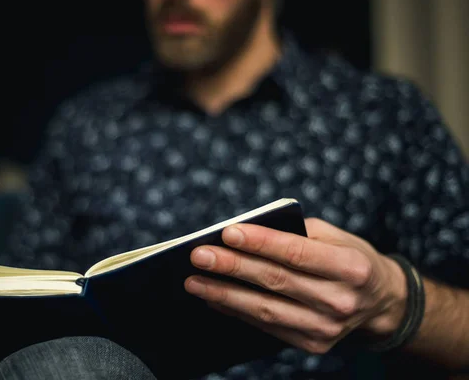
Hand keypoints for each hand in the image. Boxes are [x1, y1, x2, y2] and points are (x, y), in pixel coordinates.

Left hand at [184, 218, 408, 353]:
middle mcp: (341, 301)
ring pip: (265, 309)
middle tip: (199, 256)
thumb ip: (298, 233)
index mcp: (352, 267)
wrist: (381, 303)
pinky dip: (236, 311)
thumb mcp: (337, 237)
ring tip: (194, 281)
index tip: (227, 231)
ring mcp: (326, 328)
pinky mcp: (313, 344)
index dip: (260, 242)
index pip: (297, 253)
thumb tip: (245, 233)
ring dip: (224, 294)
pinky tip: (214, 297)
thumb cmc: (351, 259)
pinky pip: (266, 326)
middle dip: (232, 267)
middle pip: (275, 281)